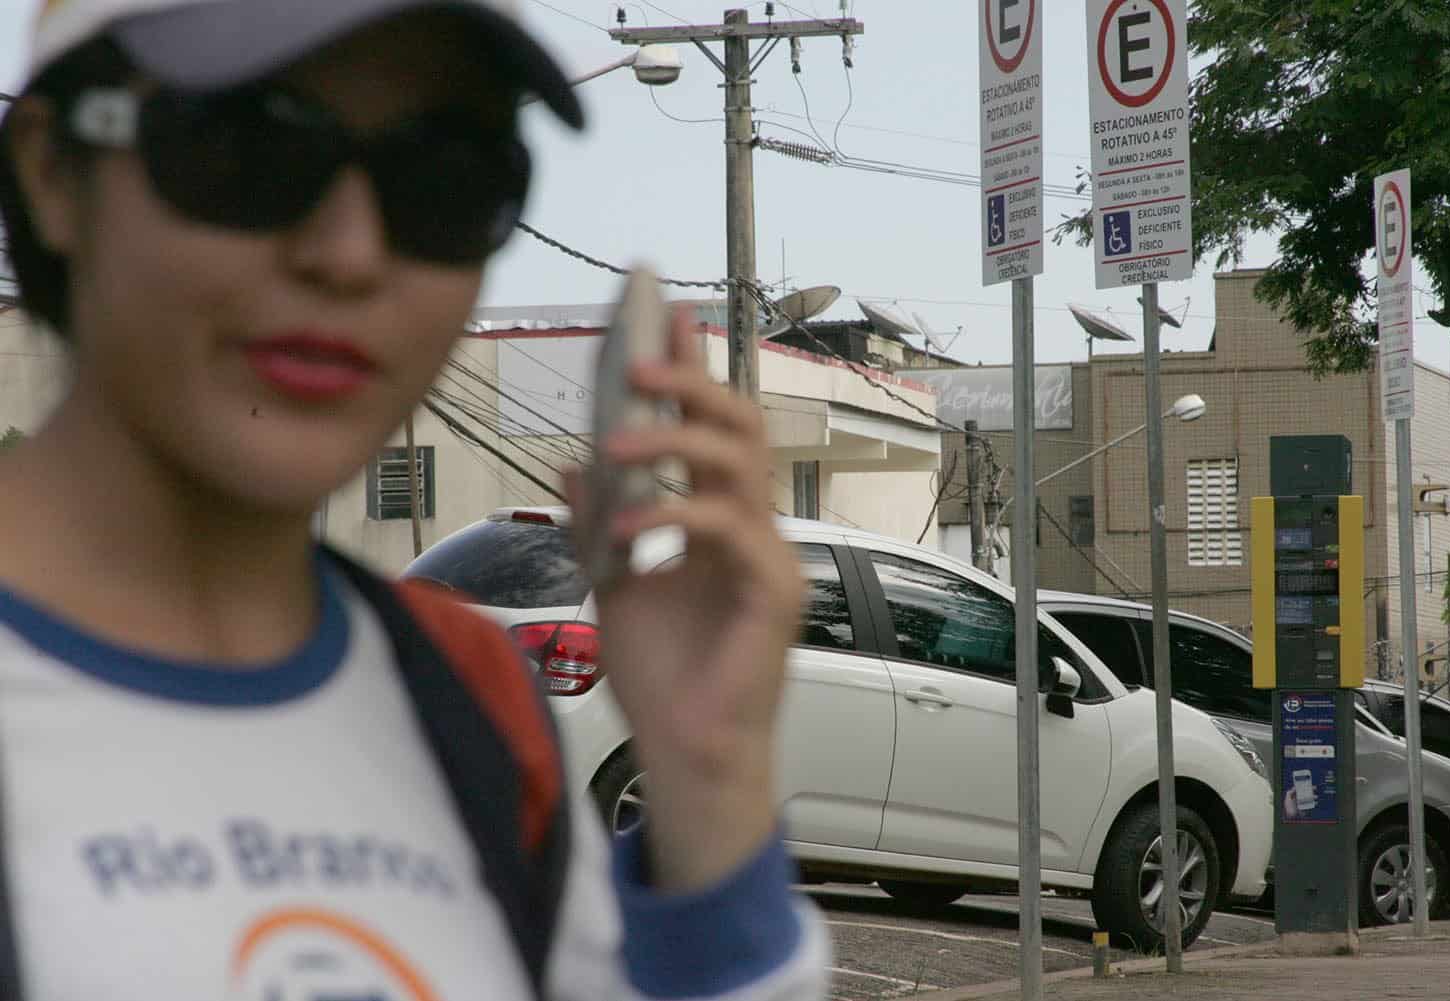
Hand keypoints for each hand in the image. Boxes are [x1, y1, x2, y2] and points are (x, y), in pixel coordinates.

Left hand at [565, 307, 803, 892]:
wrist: (685, 754)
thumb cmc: (661, 677)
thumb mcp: (611, 583)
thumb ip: (598, 523)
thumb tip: (572, 462)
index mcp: (716, 521)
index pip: (708, 427)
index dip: (690, 370)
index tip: (663, 317)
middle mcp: (750, 528)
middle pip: (741, 426)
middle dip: (691, 382)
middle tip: (639, 361)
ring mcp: (769, 556)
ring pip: (740, 464)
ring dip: (674, 440)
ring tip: (617, 439)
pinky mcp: (776, 590)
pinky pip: (730, 528)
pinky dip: (675, 515)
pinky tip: (628, 527)